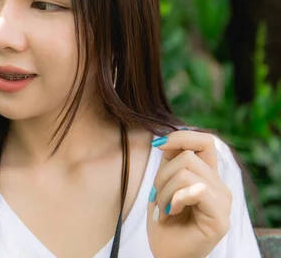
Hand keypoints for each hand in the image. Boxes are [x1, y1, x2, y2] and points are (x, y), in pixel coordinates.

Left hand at [147, 130, 231, 257]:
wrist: (166, 253)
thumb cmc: (164, 221)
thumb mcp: (163, 185)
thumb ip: (170, 163)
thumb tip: (165, 140)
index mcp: (207, 176)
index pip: (205, 141)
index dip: (181, 137)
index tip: (158, 145)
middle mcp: (219, 186)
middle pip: (188, 156)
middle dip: (162, 175)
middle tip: (158, 198)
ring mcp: (223, 202)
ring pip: (186, 173)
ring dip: (164, 191)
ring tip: (164, 209)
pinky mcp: (220, 218)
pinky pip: (196, 190)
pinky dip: (175, 199)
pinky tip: (172, 212)